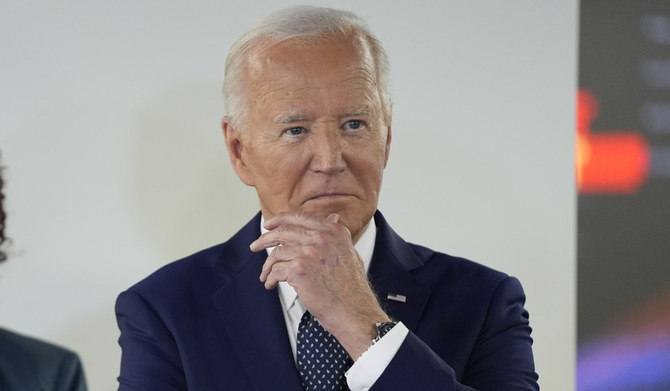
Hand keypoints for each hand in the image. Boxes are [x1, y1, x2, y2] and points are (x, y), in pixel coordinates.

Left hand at [249, 211, 389, 358]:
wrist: (354, 311)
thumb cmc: (352, 288)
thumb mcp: (349, 252)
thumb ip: (337, 234)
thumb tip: (332, 218)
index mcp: (333, 231)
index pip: (300, 217)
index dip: (280, 219)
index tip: (268, 225)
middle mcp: (321, 237)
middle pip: (283, 232)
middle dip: (264, 239)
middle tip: (255, 245)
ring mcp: (309, 252)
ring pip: (277, 253)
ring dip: (267, 265)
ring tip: (265, 275)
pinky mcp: (299, 270)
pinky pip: (276, 270)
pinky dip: (270, 278)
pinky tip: (271, 284)